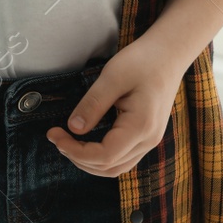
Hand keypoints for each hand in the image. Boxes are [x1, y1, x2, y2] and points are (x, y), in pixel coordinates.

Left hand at [46, 35, 185, 175]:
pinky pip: (122, 157)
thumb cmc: (142, 62)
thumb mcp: (112, 78)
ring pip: (117, 167)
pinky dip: (100, 156)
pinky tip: (84, 142)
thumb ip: (92, 105)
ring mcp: (150, 140)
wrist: (168, 55)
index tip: (54, 134)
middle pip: (110, 167)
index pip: (105, 156)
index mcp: (141, 126)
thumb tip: (73, 129)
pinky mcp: (146, 136)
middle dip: (78, 157)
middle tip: (55, 137)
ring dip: (88, 161)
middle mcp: (149, 140)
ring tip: (66, 141)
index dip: (75, 151)